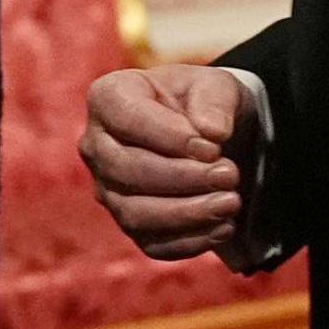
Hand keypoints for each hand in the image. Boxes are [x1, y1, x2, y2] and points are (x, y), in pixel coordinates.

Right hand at [80, 65, 260, 261]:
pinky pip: (151, 242)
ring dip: (187, 214)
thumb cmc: (202, 103)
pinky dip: (189, 240)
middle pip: (127, 171)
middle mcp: (97, 146)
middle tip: (230, 175)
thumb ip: (214, 101)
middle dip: (183, 178)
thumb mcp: (215, 86)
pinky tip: (223, 227)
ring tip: (231, 203)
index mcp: (109, 98)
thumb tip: (211, 132)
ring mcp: (109, 189)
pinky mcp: (130, 222)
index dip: (170, 136)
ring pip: (135, 214)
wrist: (208, 136)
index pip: (126, 118)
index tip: (213, 146)